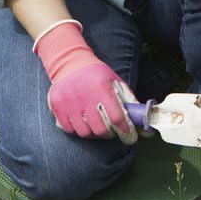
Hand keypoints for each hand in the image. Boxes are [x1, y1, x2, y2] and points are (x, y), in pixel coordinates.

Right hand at [34, 20, 137, 142]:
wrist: (70, 63)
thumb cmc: (97, 74)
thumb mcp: (115, 81)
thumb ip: (129, 99)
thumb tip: (142, 118)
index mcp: (102, 88)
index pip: (117, 117)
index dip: (125, 130)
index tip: (130, 136)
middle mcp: (85, 96)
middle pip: (100, 129)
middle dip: (109, 134)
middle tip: (112, 131)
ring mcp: (69, 103)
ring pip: (85, 133)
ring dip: (94, 134)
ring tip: (97, 127)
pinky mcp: (58, 107)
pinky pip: (70, 130)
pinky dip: (79, 131)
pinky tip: (83, 124)